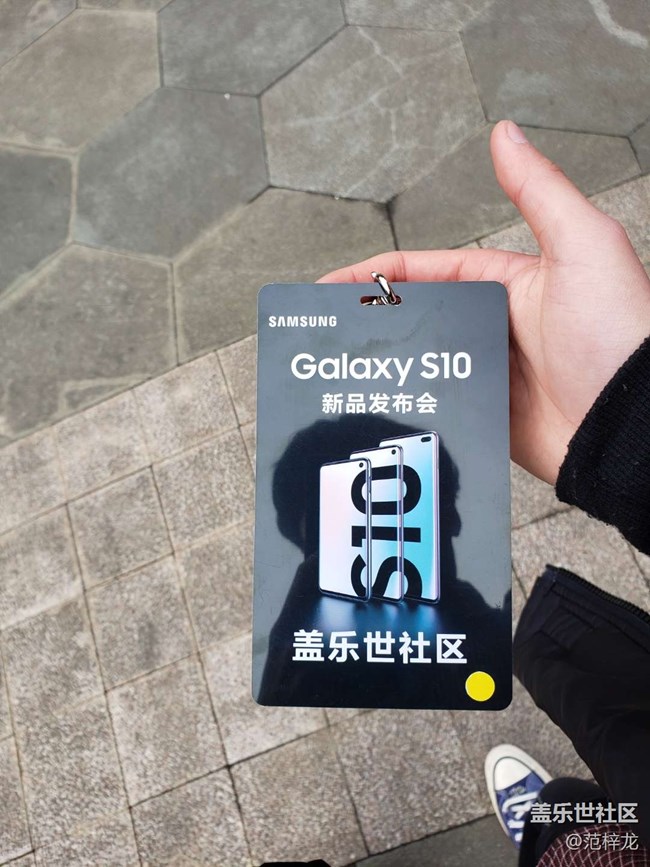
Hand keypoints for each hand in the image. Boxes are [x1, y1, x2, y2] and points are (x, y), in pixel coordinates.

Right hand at [318, 120, 649, 484]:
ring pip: (425, 359)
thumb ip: (539, 191)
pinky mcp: (490, 415)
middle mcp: (499, 326)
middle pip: (422, 316)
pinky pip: (441, 401)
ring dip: (388, 359)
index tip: (338, 283)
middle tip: (331, 325)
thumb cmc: (619, 333)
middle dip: (376, 317)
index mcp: (512, 283)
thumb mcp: (583, 247)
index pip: (433, 271)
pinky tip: (381, 399)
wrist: (630, 427)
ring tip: (342, 363)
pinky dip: (412, 397)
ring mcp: (492, 373)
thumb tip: (504, 135)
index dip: (383, 274)